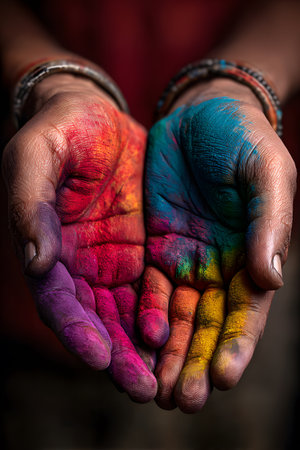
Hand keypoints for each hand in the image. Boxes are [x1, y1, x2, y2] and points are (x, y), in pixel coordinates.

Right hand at [2, 74, 156, 401]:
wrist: (94, 114)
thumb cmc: (58, 131)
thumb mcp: (35, 157)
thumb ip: (30, 205)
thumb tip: (37, 260)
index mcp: (49, 246)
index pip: (59, 301)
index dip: (77, 331)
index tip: (98, 358)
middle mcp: (80, 262)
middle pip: (96, 319)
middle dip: (115, 355)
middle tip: (140, 388)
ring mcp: (112, 257)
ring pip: (126, 312)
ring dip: (142, 347)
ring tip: (163, 378)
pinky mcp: (142, 247)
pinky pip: (154, 286)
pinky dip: (163, 315)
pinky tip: (179, 336)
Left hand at [138, 80, 295, 411]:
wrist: (202, 112)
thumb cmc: (243, 138)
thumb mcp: (267, 171)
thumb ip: (269, 221)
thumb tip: (272, 275)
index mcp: (254, 251)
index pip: (248, 309)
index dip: (238, 344)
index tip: (224, 376)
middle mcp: (221, 264)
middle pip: (211, 323)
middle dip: (198, 362)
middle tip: (183, 401)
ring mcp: (188, 258)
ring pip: (180, 315)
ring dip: (171, 353)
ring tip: (157, 389)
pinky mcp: (157, 246)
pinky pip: (151, 289)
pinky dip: (147, 317)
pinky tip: (140, 340)